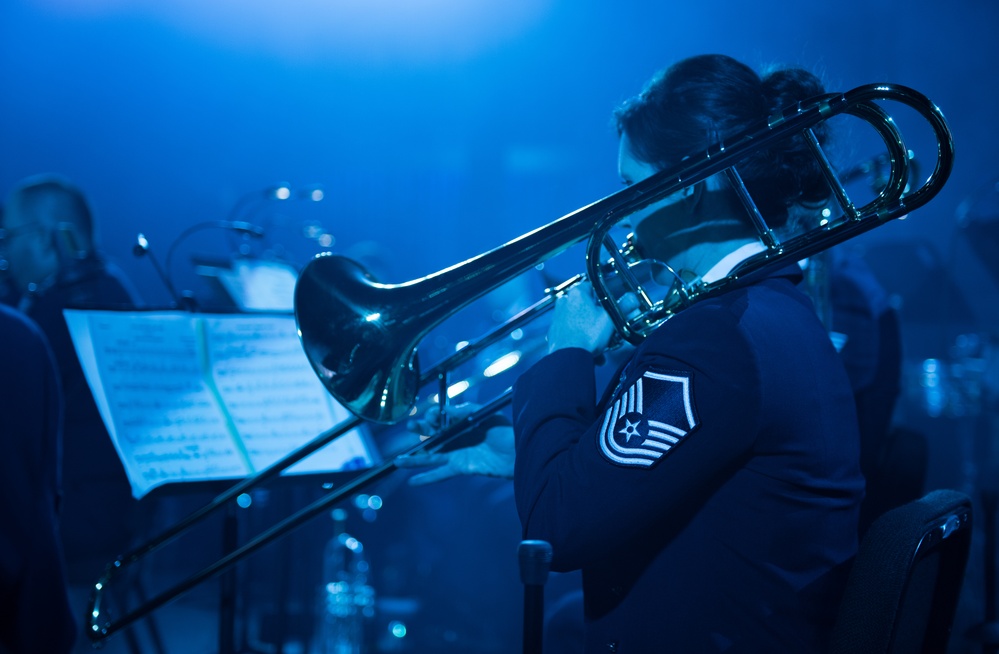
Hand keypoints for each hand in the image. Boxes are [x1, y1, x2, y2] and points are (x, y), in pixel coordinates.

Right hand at [396, 404, 515, 484]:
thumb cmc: (507, 431)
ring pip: (431, 456)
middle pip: (433, 434)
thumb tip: (443, 411)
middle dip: (421, 430)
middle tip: (411, 426)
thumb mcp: (486, 416)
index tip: (432, 416)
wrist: (520, 452)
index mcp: (463, 420)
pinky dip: (427, 478)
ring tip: (397, 461)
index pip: (441, 416)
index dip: (433, 416)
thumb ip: (464, 413)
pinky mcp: (462, 467)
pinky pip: (441, 473)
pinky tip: (412, 482)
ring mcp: (458, 452)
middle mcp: (458, 436)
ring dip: (414, 459)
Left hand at [546, 281, 616, 354]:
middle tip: (609, 329)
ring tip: (602, 346)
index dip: (605, 296)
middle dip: (599, 320)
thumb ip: (623, 306)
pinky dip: (583, 341)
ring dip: (593, 333)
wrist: (568, 357)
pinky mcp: (555, 332)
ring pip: (581, 322)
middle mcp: (564, 302)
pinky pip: (573, 333)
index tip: (612, 305)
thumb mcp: (611, 319)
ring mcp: (558, 318)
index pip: (593, 286)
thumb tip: (632, 298)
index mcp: (577, 293)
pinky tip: (593, 353)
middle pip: (587, 307)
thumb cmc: (587, 335)